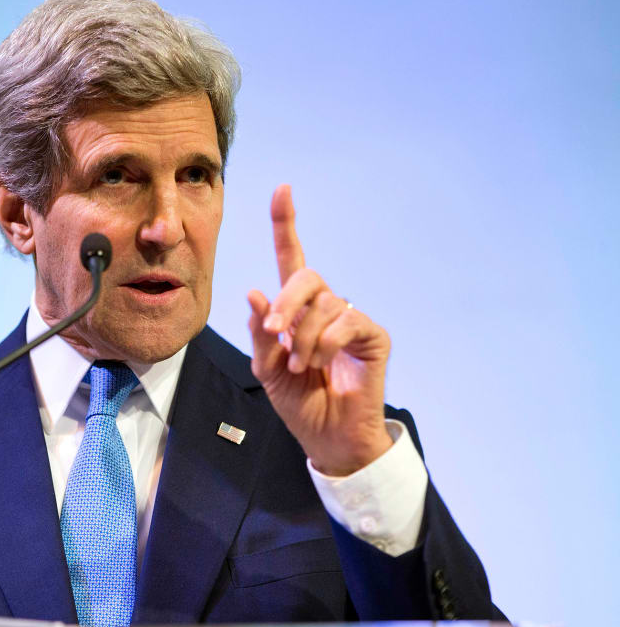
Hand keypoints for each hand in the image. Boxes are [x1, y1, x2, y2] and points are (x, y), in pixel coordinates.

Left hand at [247, 185, 391, 475]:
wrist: (328, 437)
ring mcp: (350, 320)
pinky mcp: (373, 336)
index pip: (291, 258)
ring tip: (303, 366)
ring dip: (304, 337)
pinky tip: (323, 363)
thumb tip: (255, 293)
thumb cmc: (299, 401)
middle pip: (306, 276)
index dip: (286, 225)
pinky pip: (347, 321)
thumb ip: (261, 333)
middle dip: (286, 302)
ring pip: (324, 302)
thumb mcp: (267, 369)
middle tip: (276, 334)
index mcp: (295, 311)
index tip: (283, 189)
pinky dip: (328, 342)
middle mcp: (324, 308)